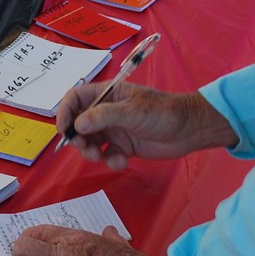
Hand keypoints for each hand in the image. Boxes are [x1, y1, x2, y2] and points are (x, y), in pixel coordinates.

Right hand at [57, 83, 236, 169]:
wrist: (189, 130)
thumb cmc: (162, 112)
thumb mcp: (132, 111)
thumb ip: (103, 117)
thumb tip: (78, 124)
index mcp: (107, 94)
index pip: (76, 98)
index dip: (65, 111)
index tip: (64, 129)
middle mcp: (107, 111)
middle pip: (79, 123)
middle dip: (79, 138)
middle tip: (85, 148)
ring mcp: (115, 129)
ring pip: (91, 142)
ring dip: (92, 152)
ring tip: (101, 158)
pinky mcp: (124, 146)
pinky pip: (108, 155)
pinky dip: (111, 161)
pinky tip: (123, 161)